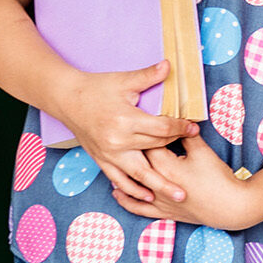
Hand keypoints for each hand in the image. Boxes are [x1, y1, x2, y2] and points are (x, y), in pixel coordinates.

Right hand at [53, 59, 200, 203]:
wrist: (67, 99)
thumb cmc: (96, 88)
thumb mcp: (124, 80)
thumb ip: (148, 76)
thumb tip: (169, 65)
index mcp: (126, 120)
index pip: (161, 128)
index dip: (181, 128)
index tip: (194, 128)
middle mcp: (118, 141)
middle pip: (155, 149)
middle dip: (176, 152)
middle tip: (195, 159)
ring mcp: (109, 154)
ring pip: (140, 174)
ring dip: (160, 186)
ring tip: (179, 197)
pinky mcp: (101, 160)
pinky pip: (119, 180)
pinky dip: (133, 190)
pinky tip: (148, 197)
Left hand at [111, 136, 262, 229]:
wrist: (227, 207)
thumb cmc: (216, 178)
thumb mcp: (203, 152)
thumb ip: (188, 135)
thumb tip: (179, 121)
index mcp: (165, 165)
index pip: (147, 143)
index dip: (143, 131)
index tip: (137, 121)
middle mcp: (155, 183)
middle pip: (136, 162)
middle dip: (131, 148)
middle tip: (124, 135)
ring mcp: (156, 200)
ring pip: (132, 184)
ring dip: (123, 172)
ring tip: (114, 159)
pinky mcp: (161, 212)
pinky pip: (137, 208)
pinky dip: (126, 200)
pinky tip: (117, 192)